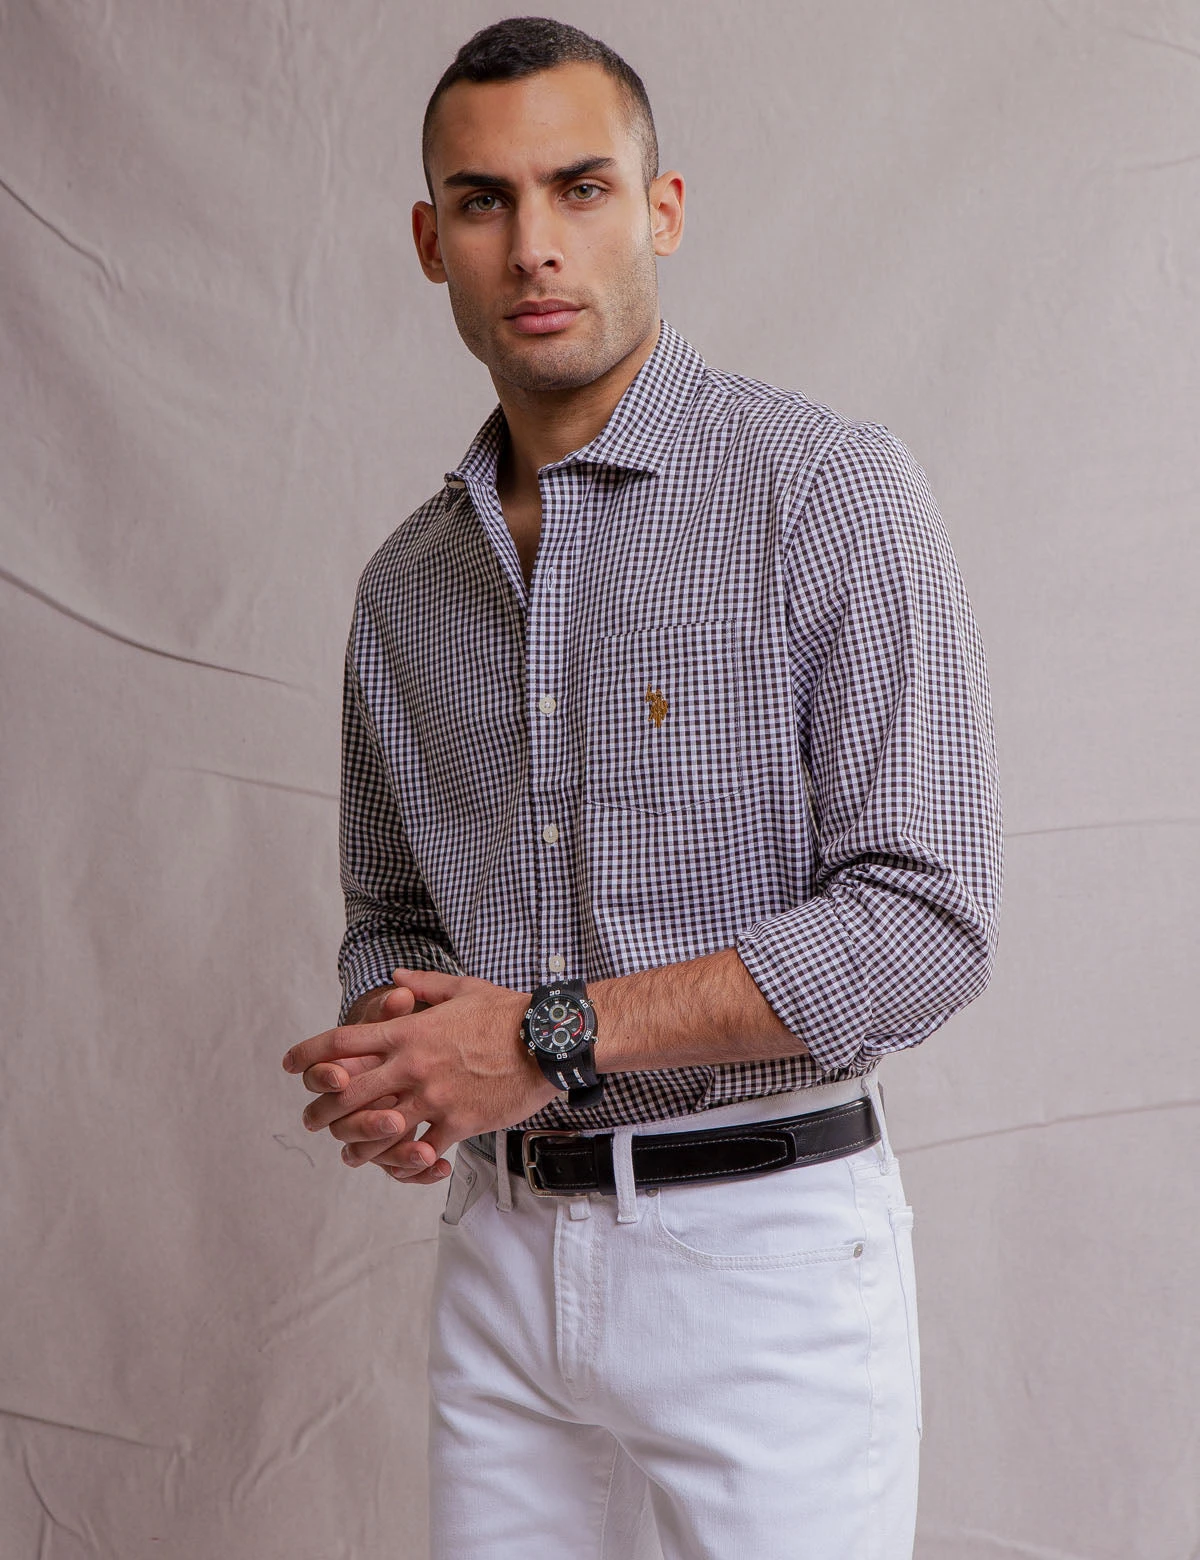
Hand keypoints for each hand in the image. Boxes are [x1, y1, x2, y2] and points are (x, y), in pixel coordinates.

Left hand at [283, 969, 558, 1186]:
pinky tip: (402, 1165)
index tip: (290, 1064)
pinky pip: (421, 1150)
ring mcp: (433, 1097)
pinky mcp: (457, 1123)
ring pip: (378, 1130)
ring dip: (358, 1144)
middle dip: (322, 1109)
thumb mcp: (462, 988)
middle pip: (348, 1092)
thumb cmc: (506, 1012)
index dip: (311, 1054)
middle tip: (310, 1119)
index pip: (344, 1042)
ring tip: (349, 1153)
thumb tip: (396, 979)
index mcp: (409, 1031)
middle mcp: (412, 1065)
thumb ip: (423, 988)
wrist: (547, 1041)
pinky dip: (408, 1160)